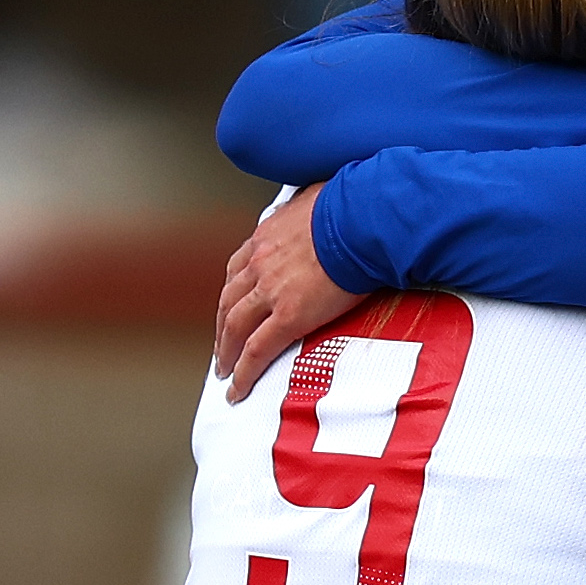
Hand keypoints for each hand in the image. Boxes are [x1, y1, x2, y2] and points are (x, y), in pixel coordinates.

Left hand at [213, 187, 359, 397]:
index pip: (239, 267)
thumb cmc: (353, 205)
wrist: (363, 218)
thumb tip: (322, 195)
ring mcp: (270, 291)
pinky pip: (256, 351)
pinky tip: (237, 389)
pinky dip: (242, 373)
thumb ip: (313, 205)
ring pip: (234, 328)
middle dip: (223, 326)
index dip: (233, 291)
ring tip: (226, 370)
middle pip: (229, 300)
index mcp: (267, 235)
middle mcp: (260, 263)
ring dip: (226, 351)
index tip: (233, 305)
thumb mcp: (321, 196)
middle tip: (223, 346)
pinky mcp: (287, 317)